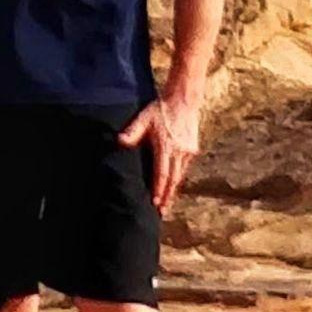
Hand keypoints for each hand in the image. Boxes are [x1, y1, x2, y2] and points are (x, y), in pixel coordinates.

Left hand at [117, 87, 204, 212]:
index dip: (158, 189)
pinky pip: (184, 168)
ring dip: (173, 190)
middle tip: (162, 212)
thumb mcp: (143, 118)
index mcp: (165, 145)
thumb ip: (132, 132)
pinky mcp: (192, 150)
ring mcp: (187, 151)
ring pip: (179, 176)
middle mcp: (179, 151)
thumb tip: (119, 141)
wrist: (184, 99)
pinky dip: (177, 178)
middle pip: (173, 180)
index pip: (161, 173)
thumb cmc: (161, 110)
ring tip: (166, 204)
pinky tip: (173, 186)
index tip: (155, 203)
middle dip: (167, 197)